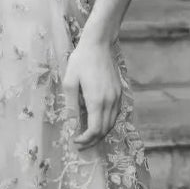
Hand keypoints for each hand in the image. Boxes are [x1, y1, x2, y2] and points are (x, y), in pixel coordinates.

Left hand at [63, 31, 120, 145]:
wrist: (99, 44)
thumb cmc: (81, 61)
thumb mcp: (70, 82)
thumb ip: (71, 105)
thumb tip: (71, 124)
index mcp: (97, 100)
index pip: (95, 129)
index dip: (86, 139)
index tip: (75, 141)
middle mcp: (110, 101)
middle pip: (105, 130)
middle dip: (92, 140)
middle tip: (80, 144)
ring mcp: (117, 97)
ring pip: (111, 123)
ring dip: (100, 133)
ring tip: (87, 136)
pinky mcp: (119, 92)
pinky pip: (115, 114)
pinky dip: (107, 123)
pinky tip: (97, 122)